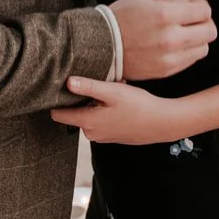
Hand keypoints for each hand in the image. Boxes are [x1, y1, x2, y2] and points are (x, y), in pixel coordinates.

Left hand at [50, 76, 188, 144]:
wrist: (162, 123)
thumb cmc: (139, 106)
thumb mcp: (112, 92)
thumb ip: (88, 87)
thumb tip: (67, 83)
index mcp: (88, 122)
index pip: (59, 114)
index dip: (56, 101)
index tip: (58, 88)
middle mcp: (91, 133)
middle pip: (76, 111)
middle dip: (85, 97)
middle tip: (102, 85)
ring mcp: (102, 136)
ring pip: (91, 113)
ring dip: (98, 102)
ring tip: (115, 91)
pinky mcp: (111, 135)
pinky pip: (102, 119)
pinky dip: (107, 108)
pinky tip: (122, 101)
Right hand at [108, 0, 215, 80]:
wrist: (102, 44)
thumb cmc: (123, 16)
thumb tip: (197, 4)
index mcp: (166, 14)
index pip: (205, 10)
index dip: (201, 7)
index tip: (193, 8)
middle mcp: (171, 38)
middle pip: (210, 31)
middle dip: (204, 23)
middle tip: (192, 22)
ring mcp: (170, 57)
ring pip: (204, 48)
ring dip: (197, 39)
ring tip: (181, 35)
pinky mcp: (167, 70)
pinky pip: (191, 60)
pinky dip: (187, 52)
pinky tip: (173, 46)